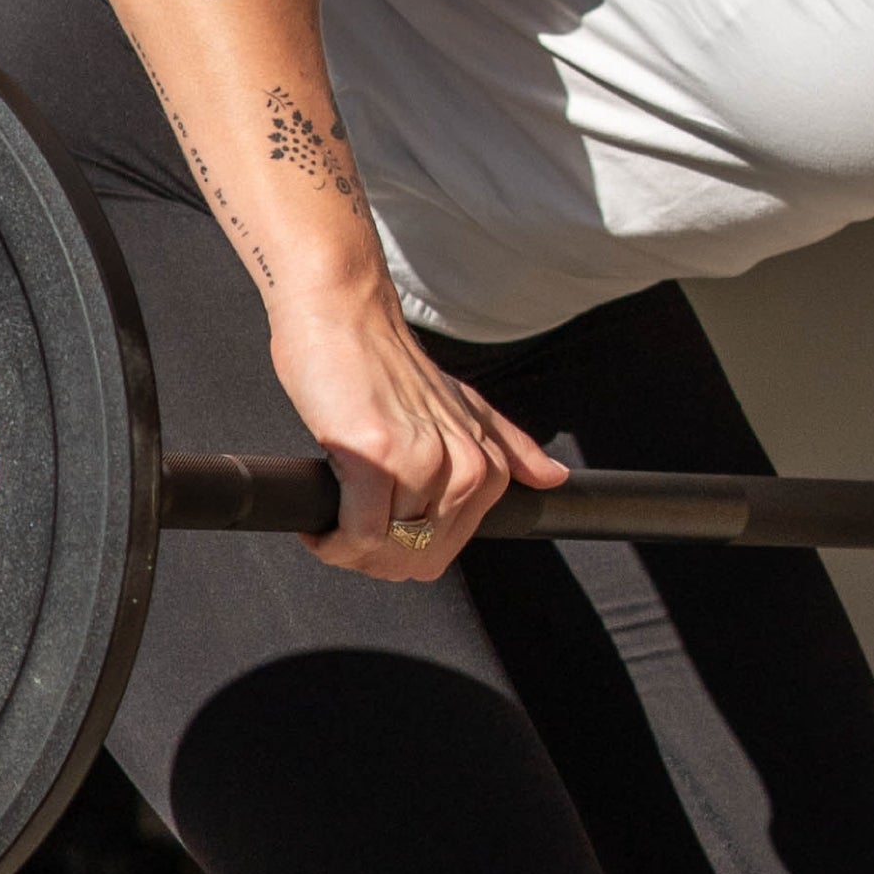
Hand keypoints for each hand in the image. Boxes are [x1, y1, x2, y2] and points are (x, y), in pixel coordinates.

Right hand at [266, 286, 565, 580]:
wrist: (342, 313)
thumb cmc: (383, 361)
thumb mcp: (460, 403)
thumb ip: (508, 445)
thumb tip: (553, 477)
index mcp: (485, 463)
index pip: (443, 553)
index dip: (398, 554)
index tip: (370, 530)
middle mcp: (463, 466)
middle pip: (416, 559)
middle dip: (370, 559)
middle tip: (343, 530)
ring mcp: (421, 462)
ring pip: (385, 552)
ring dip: (346, 551)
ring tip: (330, 520)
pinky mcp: (376, 456)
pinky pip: (358, 535)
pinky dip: (331, 541)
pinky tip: (319, 523)